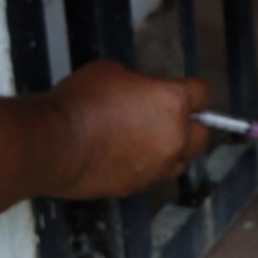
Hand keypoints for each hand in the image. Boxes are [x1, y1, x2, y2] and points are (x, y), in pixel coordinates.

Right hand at [43, 60, 211, 200]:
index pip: (202, 94)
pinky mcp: (139, 186)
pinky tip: (126, 156)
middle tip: (168, 117)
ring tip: (148, 139)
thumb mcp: (111, 72)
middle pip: (202, 134)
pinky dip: (148, 167)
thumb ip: (138, 83)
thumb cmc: (79, 103)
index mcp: (172, 101)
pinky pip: (155, 176)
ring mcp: (158, 166)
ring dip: (172, 150)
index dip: (191, 90)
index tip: (183, 91)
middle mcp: (174, 136)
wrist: (55, 143)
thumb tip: (140, 92)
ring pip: (181, 160)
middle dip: (190, 125)